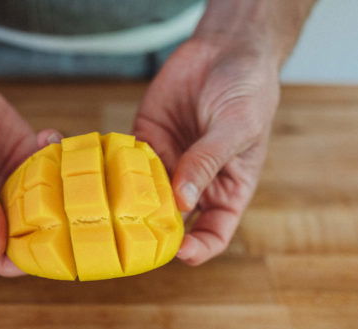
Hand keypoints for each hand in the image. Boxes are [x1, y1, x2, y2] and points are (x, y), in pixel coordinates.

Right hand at [0, 75, 58, 275]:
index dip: (18, 261)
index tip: (44, 253)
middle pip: (26, 235)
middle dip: (49, 226)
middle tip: (66, 208)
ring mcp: (11, 186)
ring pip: (46, 203)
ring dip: (60, 189)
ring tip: (62, 169)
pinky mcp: (26, 161)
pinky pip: (51, 167)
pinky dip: (57, 154)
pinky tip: (48, 138)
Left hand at [134, 39, 280, 264]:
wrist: (227, 48)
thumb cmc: (248, 91)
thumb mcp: (236, 127)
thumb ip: (208, 161)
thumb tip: (182, 200)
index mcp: (227, 191)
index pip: (213, 234)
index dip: (198, 249)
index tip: (180, 251)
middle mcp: (194, 184)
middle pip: (172, 223)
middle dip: (154, 231)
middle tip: (137, 231)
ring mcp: (168, 164)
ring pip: (144, 197)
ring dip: (130, 203)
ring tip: (119, 201)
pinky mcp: (146, 141)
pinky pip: (126, 164)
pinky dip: (116, 170)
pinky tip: (109, 169)